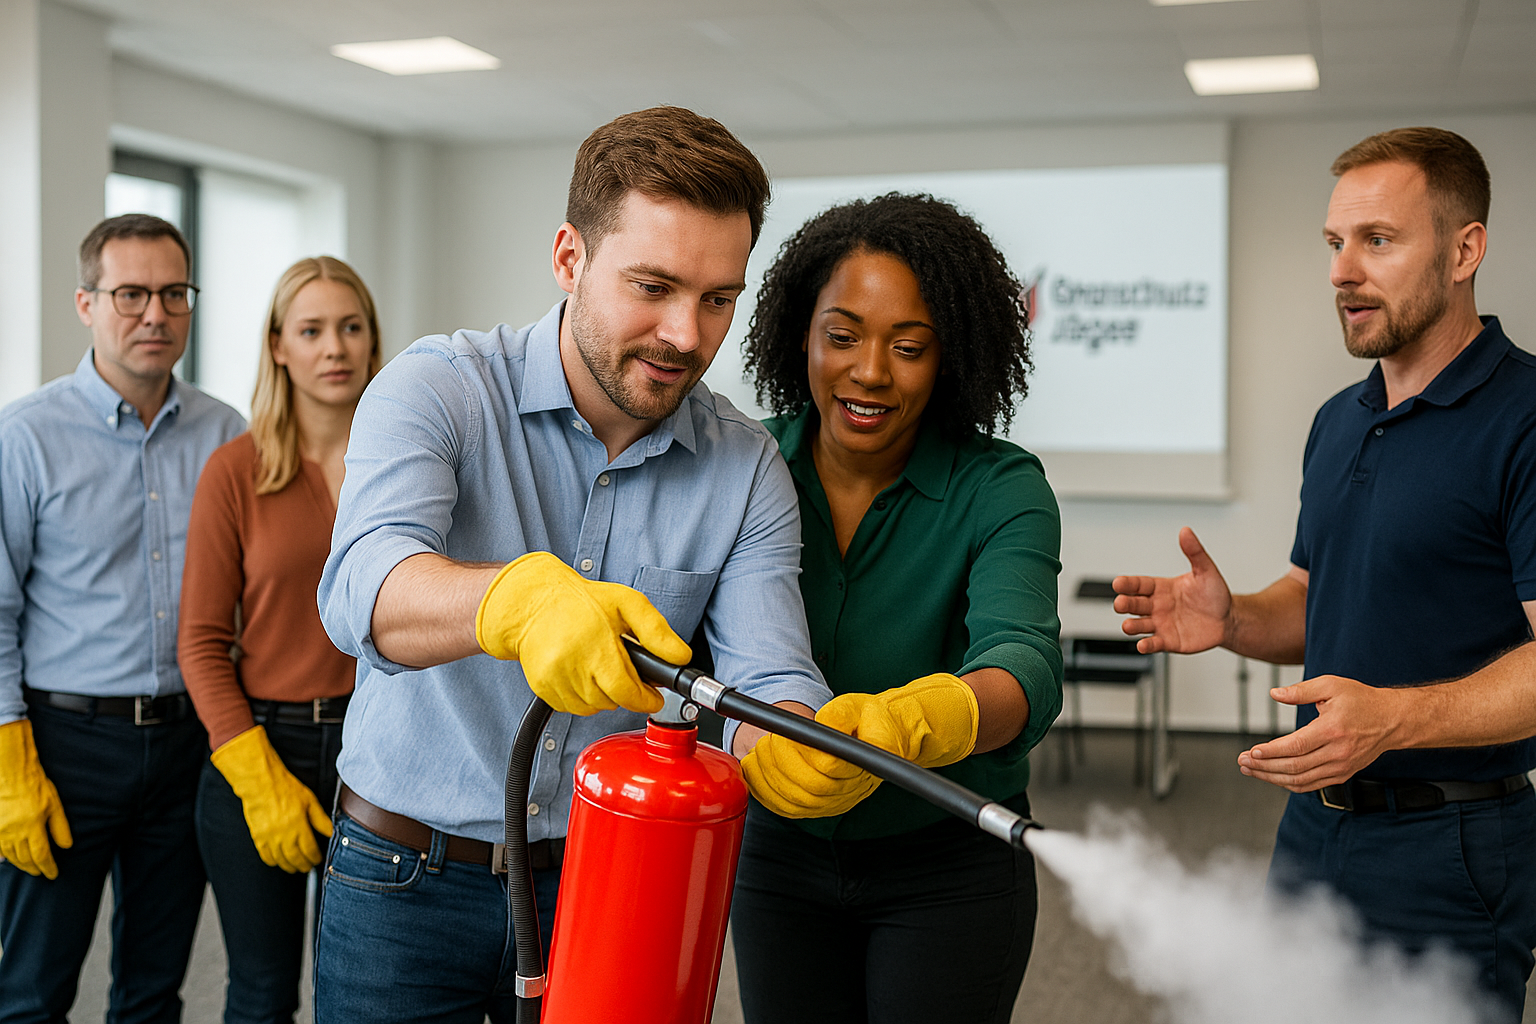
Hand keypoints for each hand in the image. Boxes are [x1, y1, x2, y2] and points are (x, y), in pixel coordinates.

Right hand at [0, 719, 72, 878]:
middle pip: (24, 859)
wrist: (10, 773)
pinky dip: (4, 856)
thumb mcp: (54, 805)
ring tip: (29, 868)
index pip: (41, 856)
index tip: (53, 875)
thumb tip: (66, 846)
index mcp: (32, 828)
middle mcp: (13, 833)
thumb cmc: (34, 785)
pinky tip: (8, 859)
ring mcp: (0, 831)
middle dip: (34, 868)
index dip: (48, 867)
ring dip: (20, 864)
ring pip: (10, 855)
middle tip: (41, 873)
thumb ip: (60, 828)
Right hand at [211, 726, 332, 872]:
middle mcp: (284, 835)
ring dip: (289, 867)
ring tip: (296, 867)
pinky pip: (266, 856)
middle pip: (295, 859)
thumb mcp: (309, 800)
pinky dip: (273, 862)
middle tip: (309, 867)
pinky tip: (278, 861)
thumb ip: (320, 819)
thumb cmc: (285, 788)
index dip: (315, 857)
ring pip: (281, 861)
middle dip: (304, 865)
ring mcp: (269, 838)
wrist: (260, 783)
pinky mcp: (258, 837)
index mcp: (299, 826)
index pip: (309, 850)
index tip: (318, 858)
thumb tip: (331, 831)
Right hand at [476, 551, 690, 715]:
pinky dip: (583, 697)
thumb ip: (657, 632)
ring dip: (603, 695)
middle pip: (612, 702)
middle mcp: (572, 665)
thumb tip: (680, 657)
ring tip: (601, 669)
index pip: (628, 693)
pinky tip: (582, 674)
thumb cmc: (582, 601)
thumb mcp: (627, 604)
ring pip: (592, 708)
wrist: (534, 601)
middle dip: (625, 693)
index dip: (646, 700)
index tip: (653, 697)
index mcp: (596, 646)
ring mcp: (554, 679)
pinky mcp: (541, 687)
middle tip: (625, 673)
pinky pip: (571, 707)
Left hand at [740, 674, 979, 817]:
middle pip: (808, 788)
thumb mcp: (858, 707)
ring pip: (797, 803)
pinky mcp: (822, 807)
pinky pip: (790, 810)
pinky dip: (767, 795)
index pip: (825, 767)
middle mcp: (850, 788)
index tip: (778, 735)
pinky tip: (757, 774)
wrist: (887, 736)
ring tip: (758, 753)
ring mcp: (836, 802)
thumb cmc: (873, 721)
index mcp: (860, 763)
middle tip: (764, 742)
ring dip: (769, 779)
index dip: (796, 753)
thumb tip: (823, 723)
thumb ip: (840, 715)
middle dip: (778, 764)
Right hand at [1113, 527, 1232, 654]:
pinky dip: (1146, 645)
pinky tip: (1143, 645)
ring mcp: (1160, 624)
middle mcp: (1156, 606)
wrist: (1228, 619)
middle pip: (1133, 604)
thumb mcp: (1206, 571)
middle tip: (1120, 604)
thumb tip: (1186, 532)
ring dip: (1131, 626)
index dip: (1127, 584)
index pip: (1138, 584)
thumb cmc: (1215, 595)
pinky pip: (1153, 643)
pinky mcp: (1168, 641)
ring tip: (1128, 626)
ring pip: (1139, 625)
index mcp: (1161, 588)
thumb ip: (1195, 552)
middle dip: (1124, 604)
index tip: (1118, 583)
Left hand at [1236, 675, 1401, 791]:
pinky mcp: (1342, 774)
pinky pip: (1311, 785)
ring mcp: (1341, 767)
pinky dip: (1289, 784)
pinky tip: (1273, 776)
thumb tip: (1274, 693)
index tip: (1252, 752)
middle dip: (1264, 767)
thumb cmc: (1361, 700)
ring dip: (1272, 778)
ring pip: (1300, 780)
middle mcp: (1337, 752)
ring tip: (1251, 770)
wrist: (1392, 720)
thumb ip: (1301, 690)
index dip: (1271, 752)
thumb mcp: (1332, 685)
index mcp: (1333, 730)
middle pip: (1294, 767)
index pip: (1296, 746)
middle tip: (1242, 762)